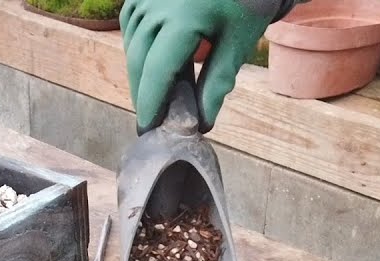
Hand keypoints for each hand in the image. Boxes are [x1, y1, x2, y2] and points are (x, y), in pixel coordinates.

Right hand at [122, 0, 292, 131]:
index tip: (148, 129)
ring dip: (140, 74)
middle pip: (139, 60)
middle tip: (152, 121)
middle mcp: (157, 5)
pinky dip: (139, 50)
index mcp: (183, 18)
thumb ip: (217, 82)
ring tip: (155, 97)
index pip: (157, 70)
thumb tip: (203, 123)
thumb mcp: (238, 43)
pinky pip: (132, 27)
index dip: (150, 103)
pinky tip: (151, 66)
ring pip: (132, 45)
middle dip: (143, 94)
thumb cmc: (247, 2)